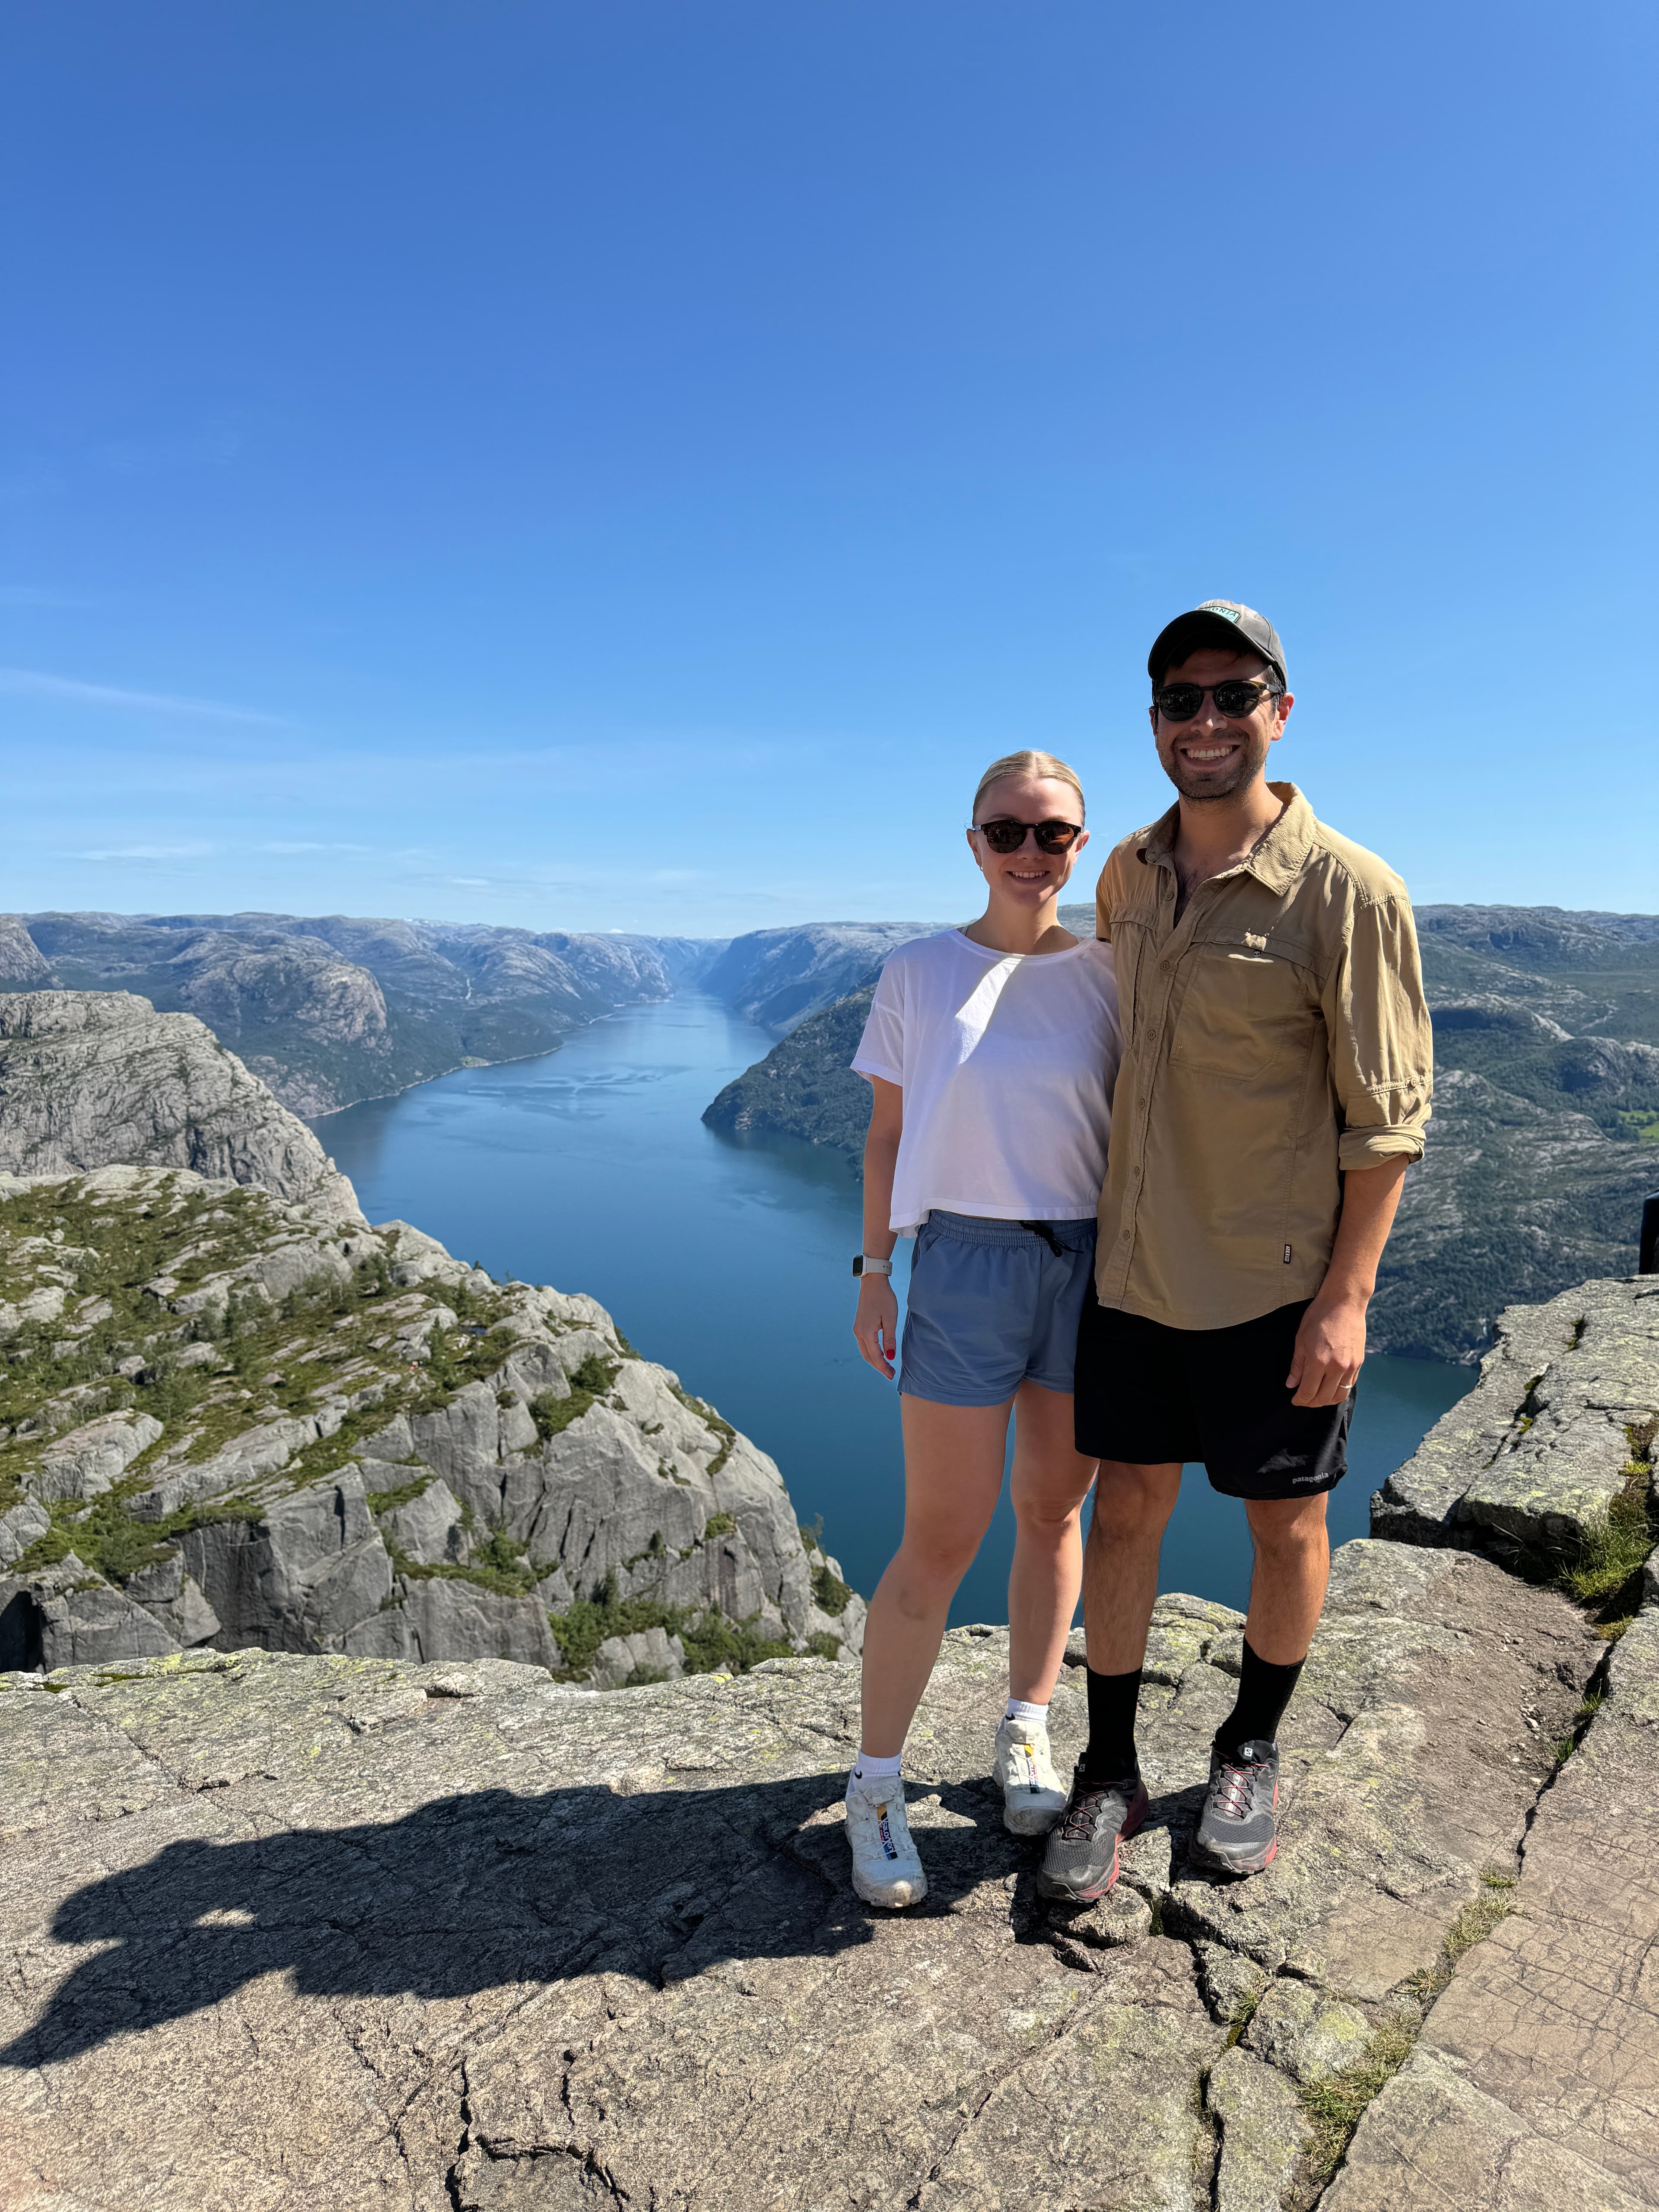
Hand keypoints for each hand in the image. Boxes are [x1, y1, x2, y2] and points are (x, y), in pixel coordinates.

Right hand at [853, 1277, 899, 1379]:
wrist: (873, 1282)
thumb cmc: (884, 1298)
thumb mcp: (890, 1319)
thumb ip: (889, 1339)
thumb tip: (890, 1357)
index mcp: (867, 1332)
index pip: (876, 1356)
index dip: (884, 1367)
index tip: (892, 1376)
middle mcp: (859, 1332)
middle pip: (868, 1356)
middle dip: (879, 1366)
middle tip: (890, 1374)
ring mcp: (857, 1329)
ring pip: (865, 1351)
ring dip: (874, 1360)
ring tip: (886, 1366)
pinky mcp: (859, 1325)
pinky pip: (864, 1344)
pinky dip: (871, 1352)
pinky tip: (879, 1353)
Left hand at [1287, 1292, 1365, 1407]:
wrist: (1344, 1302)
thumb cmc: (1319, 1317)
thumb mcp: (1300, 1339)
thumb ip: (1297, 1365)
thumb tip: (1291, 1384)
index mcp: (1318, 1362)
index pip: (1308, 1392)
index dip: (1300, 1399)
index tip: (1295, 1400)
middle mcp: (1336, 1367)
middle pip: (1324, 1398)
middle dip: (1311, 1402)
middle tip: (1304, 1399)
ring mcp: (1350, 1366)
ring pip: (1339, 1395)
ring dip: (1326, 1400)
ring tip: (1317, 1397)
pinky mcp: (1359, 1363)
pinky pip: (1349, 1385)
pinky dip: (1339, 1391)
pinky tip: (1330, 1387)